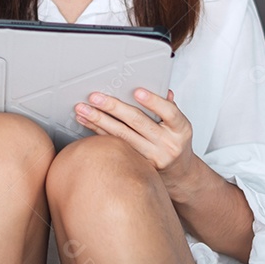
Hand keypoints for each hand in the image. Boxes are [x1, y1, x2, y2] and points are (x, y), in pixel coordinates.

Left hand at [74, 89, 194, 185]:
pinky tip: (88, 123)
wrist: (180, 174)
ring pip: (122, 136)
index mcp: (180, 130)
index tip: (137, 91)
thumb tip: (162, 89)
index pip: (169, 113)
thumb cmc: (176, 143)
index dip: (153, 101)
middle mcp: (167, 144)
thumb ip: (169, 107)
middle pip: (138, 123)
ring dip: (99, 121)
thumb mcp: (180, 125)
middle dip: (114, 107)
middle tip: (95, 97)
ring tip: (83, 110)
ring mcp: (152, 157)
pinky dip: (99, 134)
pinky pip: (116, 146)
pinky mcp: (137, 166)